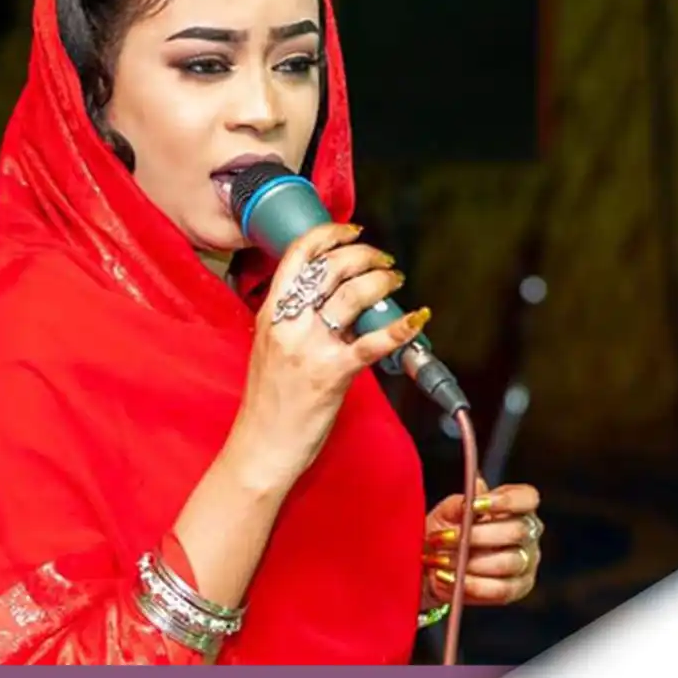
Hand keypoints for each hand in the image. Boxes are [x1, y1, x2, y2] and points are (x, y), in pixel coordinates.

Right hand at [224, 223, 429, 496]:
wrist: (261, 447)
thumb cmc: (269, 402)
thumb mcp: (271, 348)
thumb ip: (297, 321)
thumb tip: (337, 301)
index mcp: (271, 313)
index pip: (298, 255)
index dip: (329, 234)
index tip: (353, 231)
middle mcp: (288, 324)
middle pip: (332, 267)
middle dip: (366, 255)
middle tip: (385, 262)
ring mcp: (310, 348)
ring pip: (353, 295)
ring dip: (383, 281)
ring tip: (395, 282)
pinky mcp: (332, 374)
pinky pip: (372, 343)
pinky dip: (400, 328)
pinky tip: (417, 319)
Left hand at [421, 478, 542, 607]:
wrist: (434, 562)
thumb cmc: (447, 530)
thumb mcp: (446, 513)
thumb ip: (460, 503)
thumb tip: (474, 491)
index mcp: (517, 507)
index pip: (527, 498)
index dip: (505, 500)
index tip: (474, 505)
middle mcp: (528, 534)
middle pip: (517, 532)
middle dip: (477, 535)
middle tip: (447, 537)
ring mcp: (526, 562)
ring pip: (508, 562)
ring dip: (471, 562)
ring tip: (442, 560)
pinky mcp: (517, 589)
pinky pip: (501, 590)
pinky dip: (473, 585)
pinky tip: (451, 578)